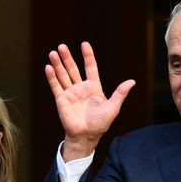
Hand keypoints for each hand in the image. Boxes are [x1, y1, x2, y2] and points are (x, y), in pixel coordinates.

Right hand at [45, 42, 134, 161]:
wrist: (87, 136)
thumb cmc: (100, 124)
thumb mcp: (113, 108)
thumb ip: (120, 93)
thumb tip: (132, 81)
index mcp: (94, 88)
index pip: (90, 68)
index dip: (88, 56)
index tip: (84, 44)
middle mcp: (81, 88)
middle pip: (73, 69)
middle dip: (67, 58)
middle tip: (62, 46)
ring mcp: (70, 93)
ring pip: (63, 75)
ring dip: (58, 64)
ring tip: (53, 53)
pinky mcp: (61, 100)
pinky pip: (56, 86)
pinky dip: (52, 77)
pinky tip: (48, 67)